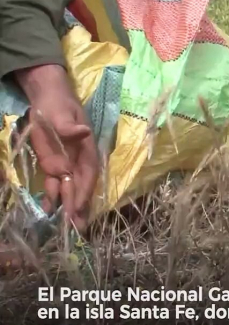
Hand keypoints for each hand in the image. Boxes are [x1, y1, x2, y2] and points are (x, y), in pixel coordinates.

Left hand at [15, 64, 98, 232]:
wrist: (46, 95)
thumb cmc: (58, 102)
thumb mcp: (63, 112)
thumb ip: (70, 126)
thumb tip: (84, 133)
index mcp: (86, 148)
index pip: (87, 174)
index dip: (83, 191)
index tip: (77, 207)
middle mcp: (78, 160)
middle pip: (80, 186)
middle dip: (79, 207)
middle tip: (77, 228)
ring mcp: (65, 163)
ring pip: (68, 189)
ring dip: (67, 207)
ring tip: (67, 228)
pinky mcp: (52, 164)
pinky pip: (52, 184)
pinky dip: (51, 198)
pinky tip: (47, 211)